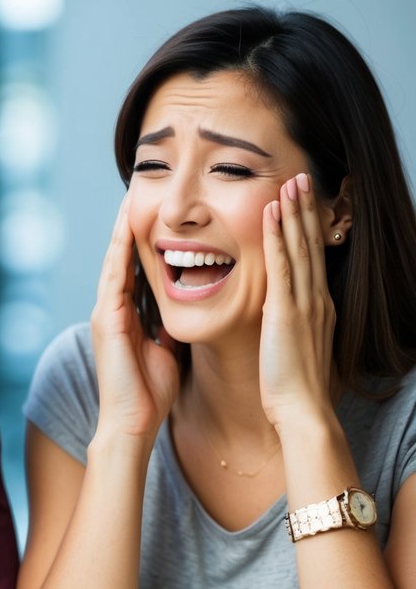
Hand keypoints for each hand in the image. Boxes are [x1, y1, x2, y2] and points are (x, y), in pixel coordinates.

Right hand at [91, 196, 179, 439]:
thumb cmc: (150, 396)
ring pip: (115, 259)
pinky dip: (121, 249)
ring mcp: (105, 313)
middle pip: (121, 258)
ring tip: (132, 197)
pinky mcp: (106, 319)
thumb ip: (169, 328)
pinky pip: (114, 274)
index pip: (135, 269)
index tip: (158, 216)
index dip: (145, 242)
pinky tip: (129, 226)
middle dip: (130, 227)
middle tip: (140, 192)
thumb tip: (187, 312)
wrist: (132, 425)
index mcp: (126, 317)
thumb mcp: (166, 352)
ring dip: (123, 229)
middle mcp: (111, 310)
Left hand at [260, 173, 335, 434]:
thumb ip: (286, 329)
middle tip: (301, 178)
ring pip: (300, 247)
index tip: (303, 204)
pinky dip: (277, 236)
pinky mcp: (285, 312)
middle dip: (306, 210)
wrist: (301, 411)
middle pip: (311, 245)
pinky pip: (281, 265)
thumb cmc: (293, 391)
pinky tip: (271, 213)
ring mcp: (303, 304)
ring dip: (294, 212)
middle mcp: (315, 301)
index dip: (308, 229)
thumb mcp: (292, 351)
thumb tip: (275, 320)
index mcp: (316, 310)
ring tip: (290, 182)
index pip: (312, 260)